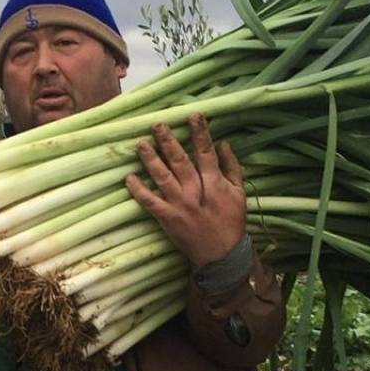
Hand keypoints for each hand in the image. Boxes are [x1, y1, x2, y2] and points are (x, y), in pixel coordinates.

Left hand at [126, 113, 246, 265]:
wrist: (221, 255)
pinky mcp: (168, 219)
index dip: (199, 133)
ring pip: (163, 177)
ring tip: (141, 144)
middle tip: (157, 124)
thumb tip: (224, 143)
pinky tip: (129, 178)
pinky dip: (139, 190)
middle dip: (169, 141)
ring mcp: (180, 205)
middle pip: (180, 161)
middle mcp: (195, 191)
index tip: (193, 115)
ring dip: (151, 160)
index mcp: (214, 183)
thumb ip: (232, 167)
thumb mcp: (239, 193)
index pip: (205, 153)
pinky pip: (150, 202)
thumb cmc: (231, 222)